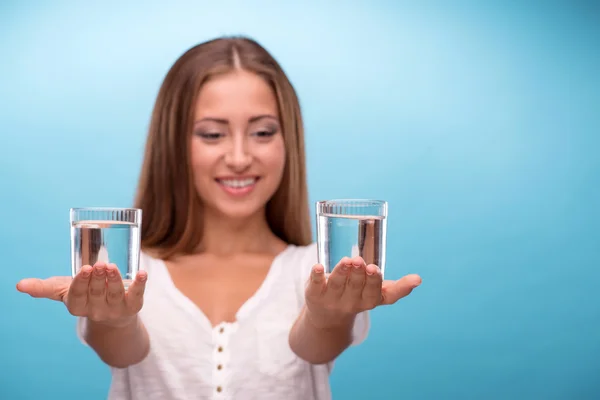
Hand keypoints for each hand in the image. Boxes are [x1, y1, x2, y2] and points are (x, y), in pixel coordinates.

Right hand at [16, 262, 147, 326]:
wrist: (112, 315)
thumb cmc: (86, 296)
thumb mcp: (65, 291)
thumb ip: (44, 288)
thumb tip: (19, 285)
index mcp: (78, 306)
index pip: (78, 296)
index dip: (82, 283)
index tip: (85, 269)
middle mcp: (97, 310)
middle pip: (97, 294)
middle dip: (98, 279)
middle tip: (100, 264)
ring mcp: (116, 309)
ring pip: (115, 294)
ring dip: (115, 280)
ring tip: (113, 267)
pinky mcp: (133, 306)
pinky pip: (137, 295)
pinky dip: (140, 284)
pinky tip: (142, 273)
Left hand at [304, 256, 420, 328]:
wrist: (326, 318)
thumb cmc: (357, 297)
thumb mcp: (377, 296)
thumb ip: (396, 288)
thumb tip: (419, 279)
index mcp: (368, 300)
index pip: (374, 293)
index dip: (374, 281)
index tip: (375, 269)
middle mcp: (350, 302)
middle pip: (355, 287)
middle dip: (358, 273)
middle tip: (360, 260)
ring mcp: (331, 299)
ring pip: (336, 284)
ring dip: (341, 272)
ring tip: (346, 260)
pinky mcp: (314, 294)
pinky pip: (314, 285)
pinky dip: (315, 276)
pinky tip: (317, 266)